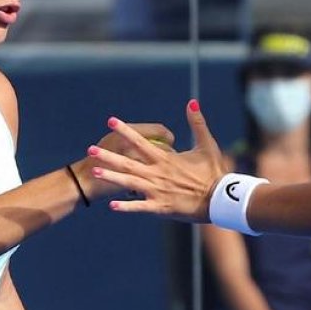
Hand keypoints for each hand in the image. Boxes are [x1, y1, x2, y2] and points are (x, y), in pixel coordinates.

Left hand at [90, 100, 226, 222]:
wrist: (220, 198)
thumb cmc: (213, 172)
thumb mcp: (207, 144)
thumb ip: (197, 123)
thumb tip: (192, 102)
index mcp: (166, 158)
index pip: (141, 141)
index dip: (125, 130)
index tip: (111, 120)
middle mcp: (158, 173)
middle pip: (128, 162)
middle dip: (108, 156)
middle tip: (90, 149)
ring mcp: (157, 191)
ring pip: (129, 183)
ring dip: (112, 177)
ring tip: (95, 172)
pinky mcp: (161, 207)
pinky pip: (140, 207)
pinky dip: (126, 207)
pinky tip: (111, 205)